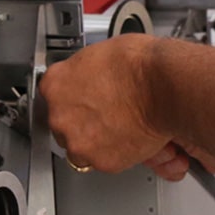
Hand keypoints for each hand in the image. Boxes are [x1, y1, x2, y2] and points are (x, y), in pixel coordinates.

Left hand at [39, 35, 169, 173]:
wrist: (162, 85)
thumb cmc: (139, 65)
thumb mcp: (98, 54)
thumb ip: (83, 73)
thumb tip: (88, 77)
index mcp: (55, 84)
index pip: (52, 96)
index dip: (71, 98)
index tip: (80, 100)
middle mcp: (60, 116)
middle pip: (62, 124)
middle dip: (81, 121)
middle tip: (104, 112)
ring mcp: (79, 140)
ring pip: (80, 147)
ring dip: (94, 140)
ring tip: (117, 125)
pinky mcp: (101, 161)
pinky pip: (103, 160)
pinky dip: (114, 153)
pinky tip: (126, 136)